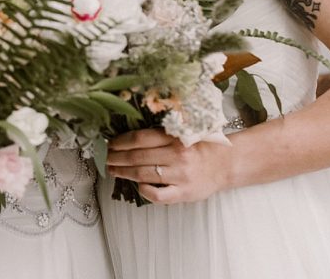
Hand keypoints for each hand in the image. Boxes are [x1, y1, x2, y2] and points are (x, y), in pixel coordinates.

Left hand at [105, 128, 233, 203]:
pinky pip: (158, 195)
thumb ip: (160, 134)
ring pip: (143, 174)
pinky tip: (137, 186)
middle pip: (137, 157)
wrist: (224, 165)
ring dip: (123, 172)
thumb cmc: (198, 148)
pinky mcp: (184, 193)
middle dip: (116, 158)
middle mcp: (177, 155)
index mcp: (175, 137)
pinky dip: (144, 191)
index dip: (120, 141)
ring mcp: (180, 175)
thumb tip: (127, 136)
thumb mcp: (182, 133)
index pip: (140, 138)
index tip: (109, 143)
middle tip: (105, 158)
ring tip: (113, 170)